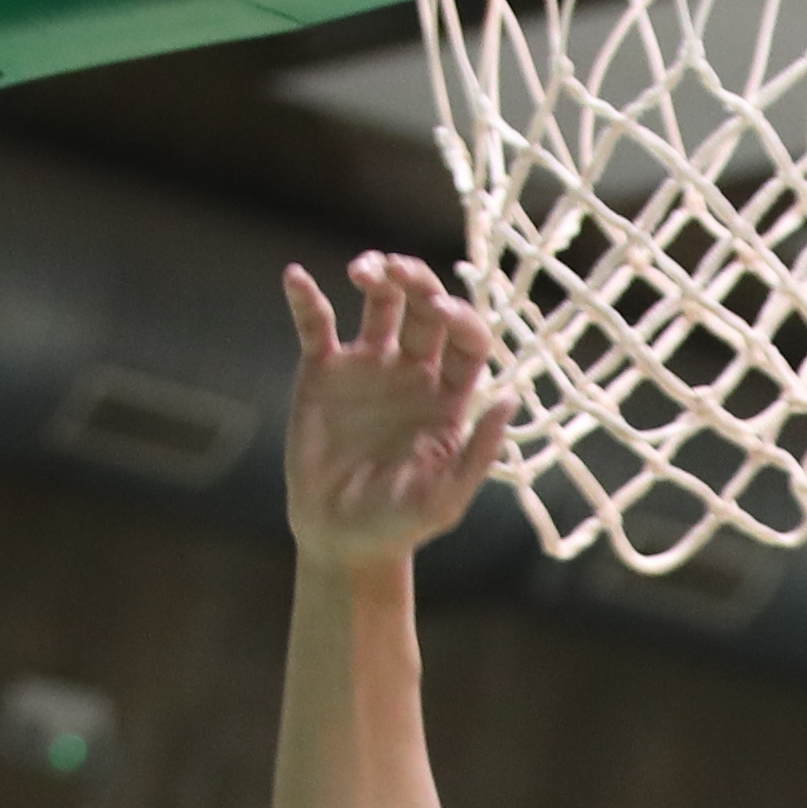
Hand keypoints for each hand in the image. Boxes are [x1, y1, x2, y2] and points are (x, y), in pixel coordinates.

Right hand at [281, 251, 511, 564]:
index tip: (442, 311)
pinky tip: (295, 277)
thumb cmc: (400, 523)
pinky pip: (316, 324)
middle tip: (402, 274)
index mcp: (451, 396)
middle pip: (425, 308)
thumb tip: (510, 401)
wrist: (340, 537)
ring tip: (364, 270)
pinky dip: (304, 298)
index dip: (460, 316)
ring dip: (377, 275)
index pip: (467, 340)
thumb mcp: (445, 498)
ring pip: (380, 303)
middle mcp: (415, 372)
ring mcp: (369, 367)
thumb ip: (478, 453)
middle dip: (418, 281)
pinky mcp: (323, 371)